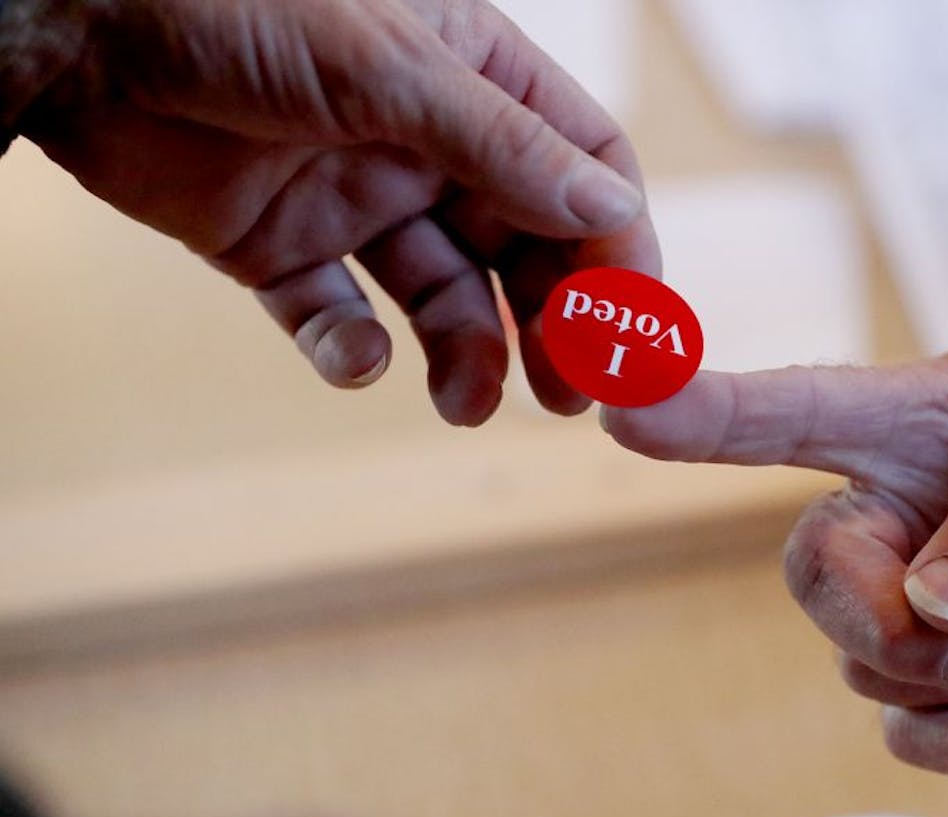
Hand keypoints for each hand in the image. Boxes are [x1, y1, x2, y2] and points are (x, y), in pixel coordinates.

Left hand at [13, 0, 657, 423]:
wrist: (71, 30)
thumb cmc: (231, 3)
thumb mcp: (386, 65)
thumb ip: (502, 143)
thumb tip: (612, 209)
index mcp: (471, 76)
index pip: (581, 164)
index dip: (615, 242)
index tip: (630, 321)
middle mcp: (426, 141)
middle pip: (525, 245)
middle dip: (551, 321)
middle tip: (570, 395)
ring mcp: (357, 198)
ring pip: (442, 295)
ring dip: (465, 353)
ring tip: (466, 401)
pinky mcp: (282, 249)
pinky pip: (338, 316)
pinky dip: (350, 350)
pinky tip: (352, 359)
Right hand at [603, 331, 947, 776]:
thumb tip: (932, 601)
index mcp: (922, 420)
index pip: (791, 415)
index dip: (703, 415)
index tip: (625, 410)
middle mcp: (900, 508)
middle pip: (813, 576)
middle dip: (891, 623)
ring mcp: (922, 599)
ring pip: (863, 664)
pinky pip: (914, 734)